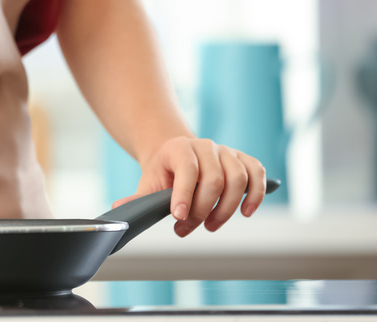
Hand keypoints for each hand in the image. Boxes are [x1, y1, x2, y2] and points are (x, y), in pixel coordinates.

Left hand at [113, 137, 266, 236]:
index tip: (179, 217)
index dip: (185, 195)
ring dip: (227, 209)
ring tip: (210, 226)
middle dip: (203, 210)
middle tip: (189, 228)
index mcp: (180, 148)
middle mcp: (206, 146)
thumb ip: (138, 198)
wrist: (176, 154)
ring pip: (237, 179)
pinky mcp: (244, 160)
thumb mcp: (148, 182)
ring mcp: (227, 152)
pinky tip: (246, 212)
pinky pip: (257, 174)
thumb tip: (119, 209)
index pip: (187, 170)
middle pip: (214, 180)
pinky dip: (256, 194)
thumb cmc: (163, 172)